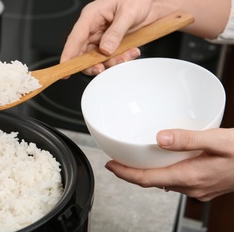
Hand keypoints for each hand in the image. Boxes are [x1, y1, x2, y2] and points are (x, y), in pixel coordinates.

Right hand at [60, 0, 163, 74]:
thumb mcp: (127, 12)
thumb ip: (116, 32)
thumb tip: (105, 49)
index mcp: (91, 15)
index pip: (75, 38)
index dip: (68, 54)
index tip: (65, 68)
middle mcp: (94, 27)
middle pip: (83, 52)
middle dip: (92, 63)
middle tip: (101, 68)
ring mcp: (103, 37)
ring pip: (97, 58)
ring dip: (111, 62)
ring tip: (127, 55)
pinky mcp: (112, 43)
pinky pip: (111, 57)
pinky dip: (120, 59)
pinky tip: (131, 52)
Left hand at [105, 128, 233, 200]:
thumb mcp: (218, 140)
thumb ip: (187, 139)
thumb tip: (159, 138)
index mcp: (190, 176)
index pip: (147, 179)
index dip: (125, 174)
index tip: (110, 165)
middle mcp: (192, 187)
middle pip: (153, 182)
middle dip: (132, 173)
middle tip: (118, 161)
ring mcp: (199, 189)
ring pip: (165, 182)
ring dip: (148, 173)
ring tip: (135, 160)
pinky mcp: (205, 186)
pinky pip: (177, 181)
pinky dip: (164, 172)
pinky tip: (164, 162)